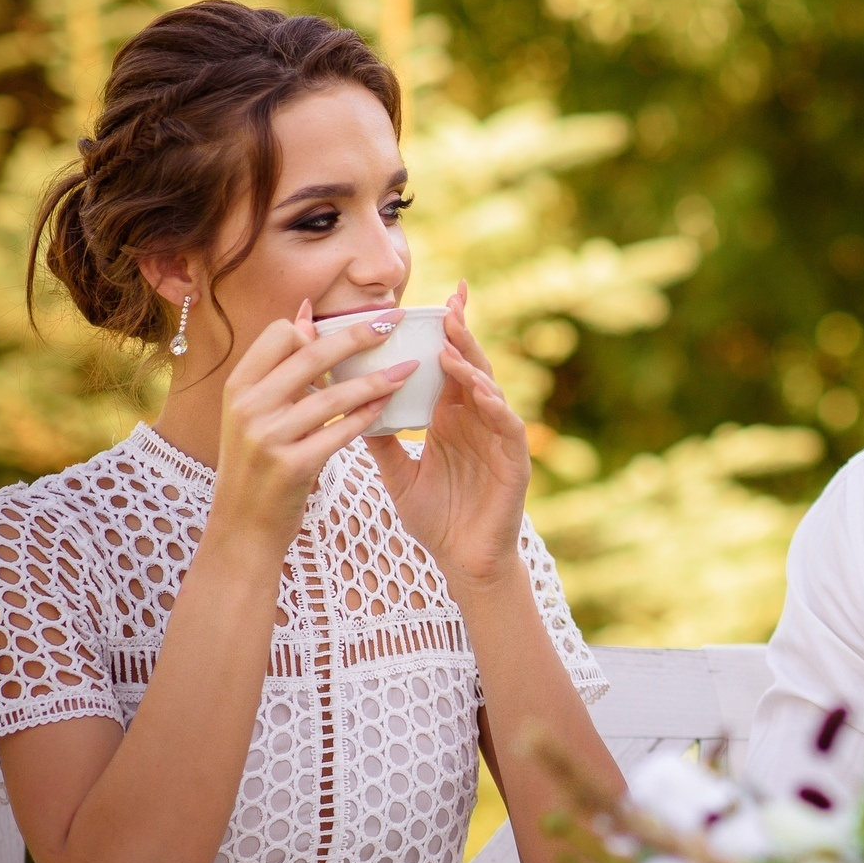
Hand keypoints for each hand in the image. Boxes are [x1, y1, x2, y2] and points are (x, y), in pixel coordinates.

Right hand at [211, 301, 417, 550]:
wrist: (242, 525)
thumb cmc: (257, 461)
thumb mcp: (253, 412)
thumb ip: (279, 369)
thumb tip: (305, 315)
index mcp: (238, 386)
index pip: (280, 333)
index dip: (317, 326)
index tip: (353, 323)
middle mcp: (249, 407)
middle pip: (312, 354)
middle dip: (359, 334)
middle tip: (393, 320)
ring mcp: (268, 437)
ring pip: (334, 395)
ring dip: (377, 379)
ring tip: (408, 369)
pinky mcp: (293, 466)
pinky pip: (341, 432)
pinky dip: (368, 417)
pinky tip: (388, 406)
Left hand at [367, 282, 532, 588]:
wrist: (462, 561)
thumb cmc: (436, 518)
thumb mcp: (398, 473)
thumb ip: (381, 440)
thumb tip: (350, 405)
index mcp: (450, 419)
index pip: (448, 367)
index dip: (445, 334)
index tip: (437, 301)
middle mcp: (476, 421)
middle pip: (470, 367)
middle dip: (461, 333)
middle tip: (449, 302)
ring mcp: (497, 438)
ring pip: (489, 390)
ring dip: (472, 364)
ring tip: (453, 340)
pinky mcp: (513, 461)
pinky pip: (507, 426)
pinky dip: (494, 405)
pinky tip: (479, 390)